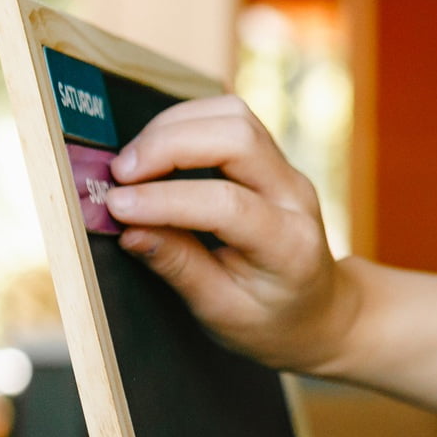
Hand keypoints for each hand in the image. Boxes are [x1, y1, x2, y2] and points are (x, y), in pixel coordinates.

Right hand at [105, 95, 354, 372]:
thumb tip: (128, 229)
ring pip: (234, 115)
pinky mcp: (271, 158)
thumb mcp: (222, 311)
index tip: (116, 205)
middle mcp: (295, 196)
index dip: (165, 199)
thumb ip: (178, 267)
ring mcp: (287, 171)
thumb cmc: (272, 321)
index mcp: (289, 245)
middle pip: (238, 137)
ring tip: (132, 163)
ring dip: (174, 127)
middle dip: (168, 145)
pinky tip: (155, 150)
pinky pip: (230, 119)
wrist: (321, 311)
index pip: (227, 204)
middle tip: (119, 174)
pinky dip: (186, 123)